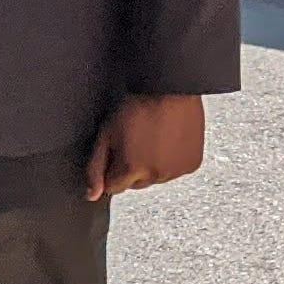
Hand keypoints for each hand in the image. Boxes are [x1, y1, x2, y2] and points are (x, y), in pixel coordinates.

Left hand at [87, 94, 203, 200]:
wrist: (170, 89)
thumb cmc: (137, 106)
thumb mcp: (106, 134)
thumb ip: (96, 167)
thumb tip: (92, 195)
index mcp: (130, 169)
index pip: (113, 187)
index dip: (112, 169)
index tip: (118, 151)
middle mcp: (155, 175)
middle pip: (136, 184)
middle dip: (132, 169)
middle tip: (136, 140)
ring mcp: (175, 172)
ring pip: (156, 179)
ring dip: (153, 166)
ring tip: (154, 138)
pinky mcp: (191, 165)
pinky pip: (176, 171)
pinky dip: (172, 161)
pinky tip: (168, 140)